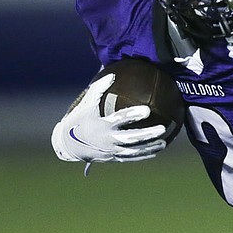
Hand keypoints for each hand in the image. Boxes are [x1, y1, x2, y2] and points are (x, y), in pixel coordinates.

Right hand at [51, 74, 167, 163]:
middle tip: (162, 128)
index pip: (120, 119)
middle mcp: (108, 140)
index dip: (133, 115)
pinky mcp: (114, 158)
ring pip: (134, 151)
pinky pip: (132, 157)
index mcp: (102, 125)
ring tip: (164, 142)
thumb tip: (112, 74)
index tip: (147, 110)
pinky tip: (157, 150)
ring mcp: (112, 151)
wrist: (68, 145)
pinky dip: (144, 154)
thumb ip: (99, 89)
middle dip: (147, 134)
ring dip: (150, 147)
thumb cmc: (80, 120)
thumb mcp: (86, 104)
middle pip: (131, 138)